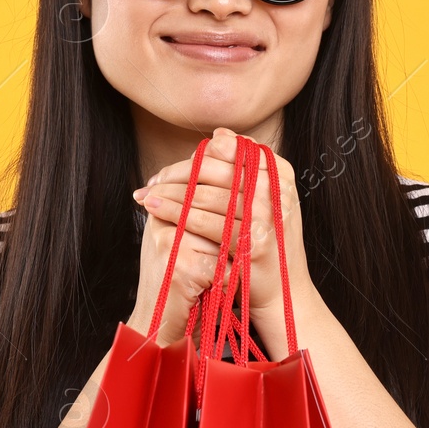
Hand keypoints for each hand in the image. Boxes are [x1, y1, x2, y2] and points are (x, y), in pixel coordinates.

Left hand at [132, 127, 312, 347]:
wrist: (282, 291)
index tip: (170, 170)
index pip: (230, 151)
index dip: (195, 157)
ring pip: (206, 194)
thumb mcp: (260, 201)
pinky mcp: (253, 241)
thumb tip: (217, 135)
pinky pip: (206, 221)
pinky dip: (176, 214)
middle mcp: (277, 190)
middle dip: (176, 175)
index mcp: (280, 173)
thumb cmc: (262, 242)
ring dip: (169, 193)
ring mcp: (267, 215)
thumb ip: (241, 169)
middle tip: (151, 182)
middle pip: (215, 169)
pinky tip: (156, 212)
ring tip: (146, 196)